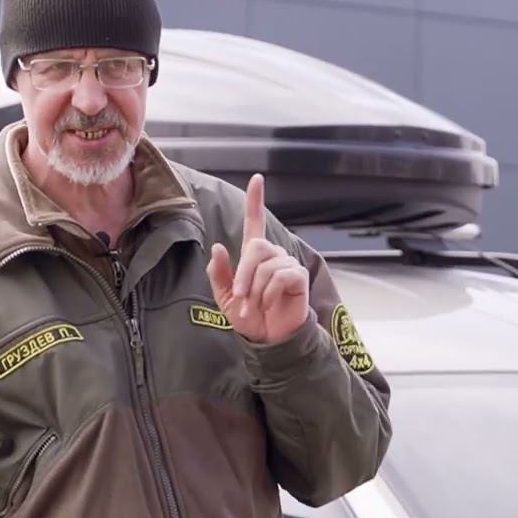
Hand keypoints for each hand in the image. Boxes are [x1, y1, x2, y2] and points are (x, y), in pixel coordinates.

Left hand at [206, 174, 309, 343]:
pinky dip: (267, 294)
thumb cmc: (249, 317)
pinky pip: (278, 277)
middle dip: (243, 274)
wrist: (268, 338)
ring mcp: (287, 264)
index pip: (255, 222)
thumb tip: (218, 247)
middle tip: (240, 297)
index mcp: (254, 256)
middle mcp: (273, 255)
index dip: (255, 201)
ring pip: (265, 266)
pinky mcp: (298, 277)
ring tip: (255, 306)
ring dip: (254, 290)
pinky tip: (269, 304)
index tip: (257, 179)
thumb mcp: (225, 297)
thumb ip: (219, 273)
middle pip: (256, 247)